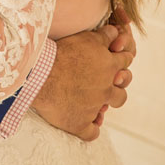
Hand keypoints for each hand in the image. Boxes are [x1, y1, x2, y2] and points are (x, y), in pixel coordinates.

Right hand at [33, 18, 135, 141]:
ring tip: (96, 100)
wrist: (41, 75)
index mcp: (109, 67)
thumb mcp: (86, 38)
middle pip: (121, 89)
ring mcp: (93, 107)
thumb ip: (105, 36)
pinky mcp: (79, 124)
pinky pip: (90, 133)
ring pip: (108, 107)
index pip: (124, 62)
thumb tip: (118, 31)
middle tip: (105, 82)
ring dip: (105, 105)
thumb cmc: (62, 54)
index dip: (120, 60)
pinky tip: (87, 124)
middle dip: (117, 86)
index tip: (114, 59)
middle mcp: (105, 89)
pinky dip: (90, 129)